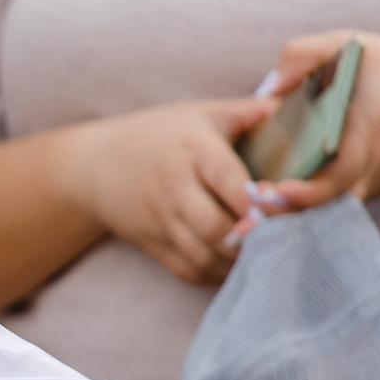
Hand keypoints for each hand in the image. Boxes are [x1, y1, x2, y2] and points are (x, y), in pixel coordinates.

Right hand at [58, 97, 276, 286]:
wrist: (93, 166)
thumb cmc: (157, 135)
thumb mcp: (200, 113)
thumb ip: (247, 111)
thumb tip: (286, 106)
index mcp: (192, 150)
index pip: (229, 181)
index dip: (260, 201)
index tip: (282, 208)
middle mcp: (173, 187)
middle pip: (215, 226)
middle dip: (251, 237)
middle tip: (281, 237)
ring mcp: (159, 219)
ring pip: (203, 254)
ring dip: (236, 259)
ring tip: (262, 253)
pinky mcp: (151, 242)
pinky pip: (188, 269)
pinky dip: (216, 274)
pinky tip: (234, 264)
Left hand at [257, 30, 379, 212]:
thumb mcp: (354, 46)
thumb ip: (306, 53)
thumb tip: (269, 87)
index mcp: (370, 133)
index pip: (342, 173)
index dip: (309, 190)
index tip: (276, 189)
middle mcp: (369, 169)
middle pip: (327, 207)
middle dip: (288, 213)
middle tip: (247, 213)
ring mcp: (366, 187)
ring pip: (325, 214)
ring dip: (288, 217)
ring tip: (246, 217)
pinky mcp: (359, 194)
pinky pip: (327, 209)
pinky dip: (298, 211)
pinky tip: (262, 210)